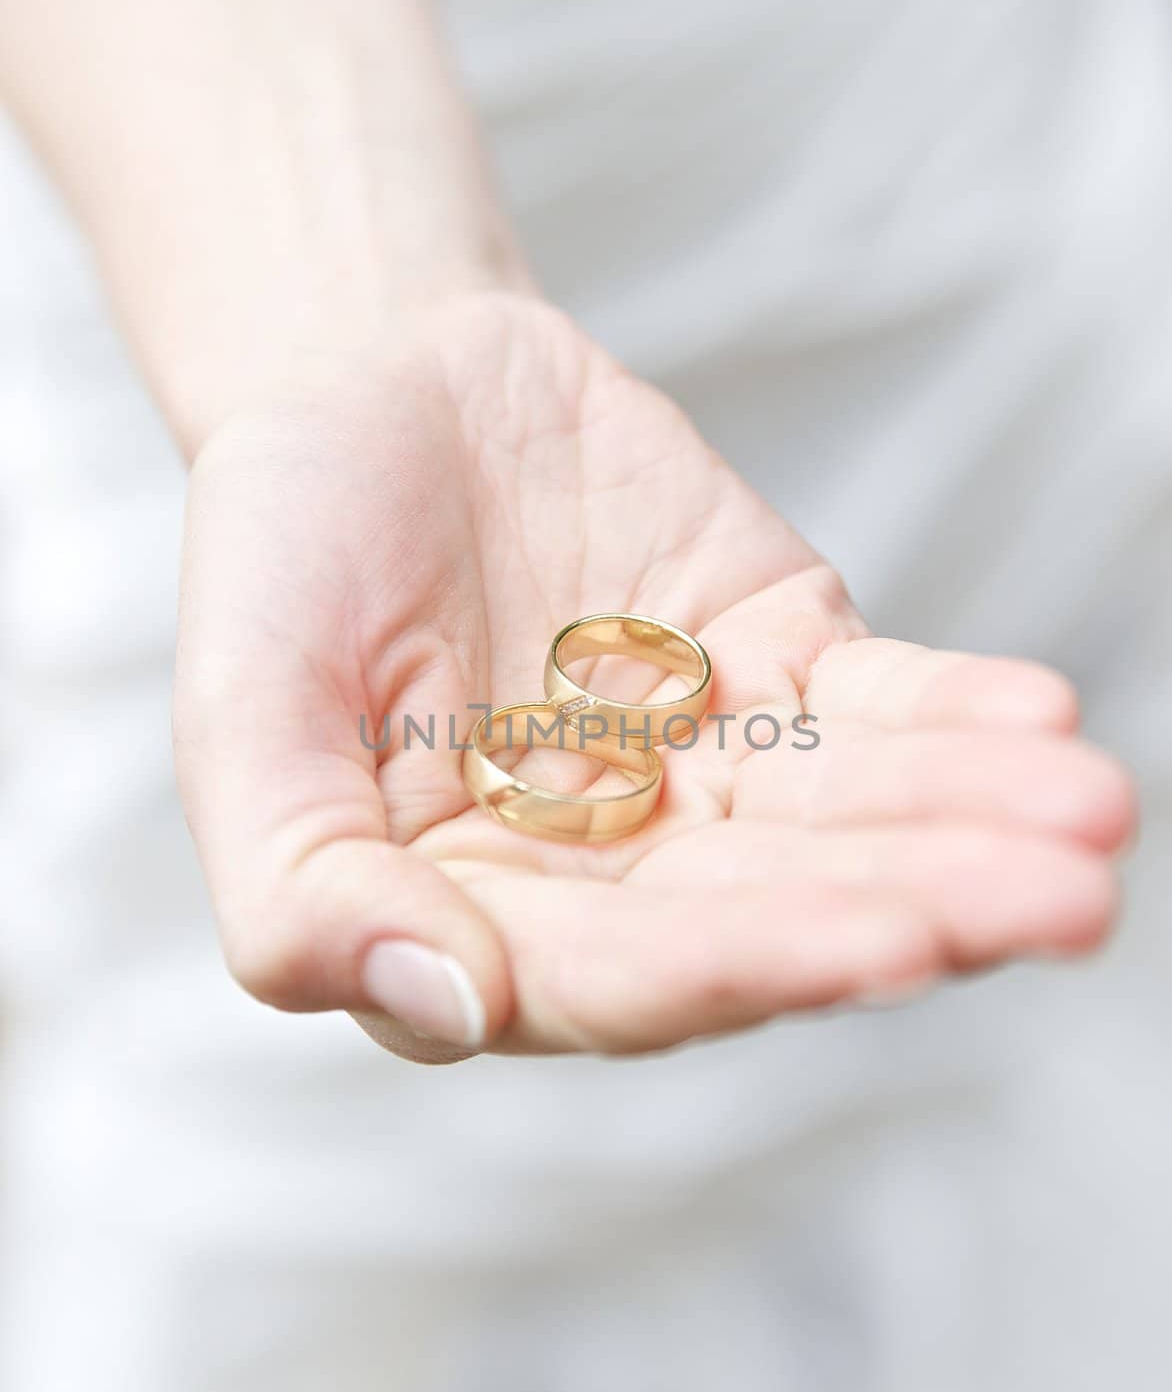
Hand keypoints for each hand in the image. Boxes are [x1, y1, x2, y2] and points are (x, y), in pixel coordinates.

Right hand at [174, 294, 1135, 1060]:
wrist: (375, 388)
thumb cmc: (283, 558)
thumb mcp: (247, 716)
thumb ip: (302, 884)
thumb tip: (443, 1003)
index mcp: (486, 922)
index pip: (627, 976)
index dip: (751, 963)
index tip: (882, 945)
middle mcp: (616, 877)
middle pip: (777, 911)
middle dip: (913, 906)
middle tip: (1058, 901)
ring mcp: (710, 775)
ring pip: (852, 819)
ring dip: (973, 821)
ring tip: (1092, 815)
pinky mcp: (779, 667)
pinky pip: (878, 707)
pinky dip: (957, 715)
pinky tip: (1042, 724)